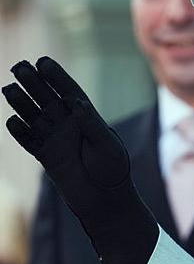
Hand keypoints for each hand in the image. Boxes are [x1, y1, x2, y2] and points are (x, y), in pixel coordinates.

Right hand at [2, 58, 156, 263]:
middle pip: (47, 98)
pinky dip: (20, 132)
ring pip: (34, 116)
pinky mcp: (47, 157)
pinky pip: (29, 141)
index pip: (69, 91)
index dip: (56, 76)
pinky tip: (11, 121)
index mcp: (87, 118)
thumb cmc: (114, 172)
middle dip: (33, 83)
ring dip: (21, 103)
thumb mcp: (108, 147)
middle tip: (19, 67)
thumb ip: (92, 126)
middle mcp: (69, 125)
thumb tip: (77, 104)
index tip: (43, 61)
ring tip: (8, 88)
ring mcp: (56, 140)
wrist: (106, 202)